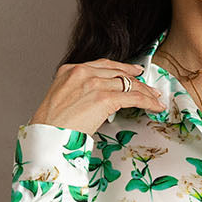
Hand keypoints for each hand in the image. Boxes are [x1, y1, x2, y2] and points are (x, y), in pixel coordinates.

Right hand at [30, 58, 166, 135]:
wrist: (47, 136)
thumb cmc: (50, 126)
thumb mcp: (60, 100)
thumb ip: (77, 92)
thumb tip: (93, 100)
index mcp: (69, 70)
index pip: (103, 65)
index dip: (122, 68)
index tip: (133, 72)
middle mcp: (82, 72)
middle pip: (118, 72)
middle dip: (137, 81)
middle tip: (149, 88)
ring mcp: (93, 84)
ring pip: (128, 83)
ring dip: (145, 92)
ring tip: (155, 98)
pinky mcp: (104, 98)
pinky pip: (133, 97)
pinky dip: (147, 101)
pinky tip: (155, 106)